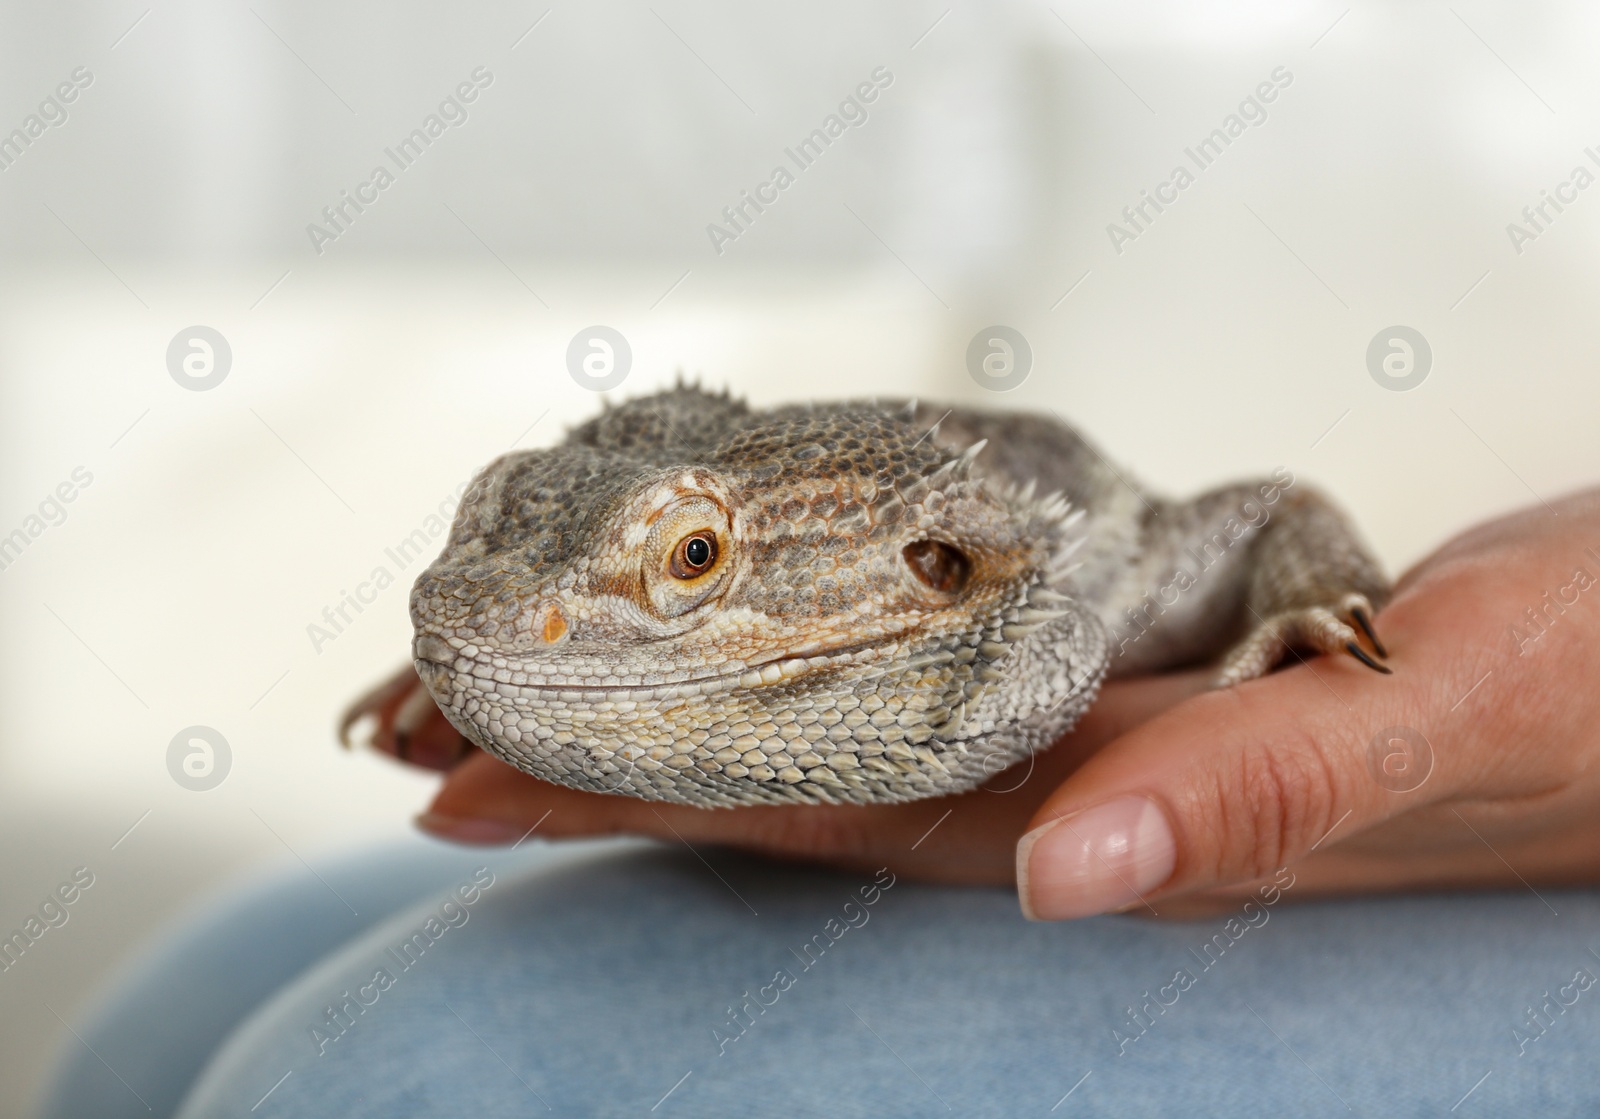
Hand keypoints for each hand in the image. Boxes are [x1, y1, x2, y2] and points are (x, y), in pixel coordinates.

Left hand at [412, 490, 1599, 919]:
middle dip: (603, 765)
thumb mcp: (1451, 713)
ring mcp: (1102, 737)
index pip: (826, 813)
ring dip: (685, 715)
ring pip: (852, 736)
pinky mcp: (1140, 670)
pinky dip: (821, 654)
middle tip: (416, 731)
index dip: (634, 798)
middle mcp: (1081, 794)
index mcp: (1120, 818)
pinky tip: (754, 636)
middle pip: (794, 787)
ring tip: (529, 691)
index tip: (460, 779)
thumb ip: (1264, 792)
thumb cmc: (1591, 694)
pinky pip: (941, 673)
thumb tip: (1070, 875)